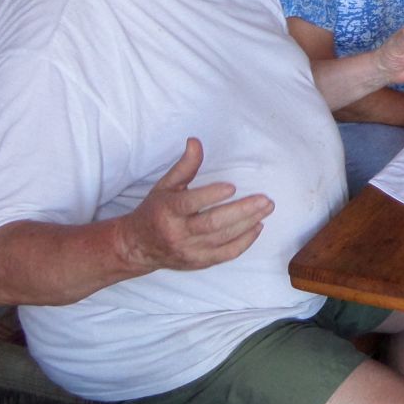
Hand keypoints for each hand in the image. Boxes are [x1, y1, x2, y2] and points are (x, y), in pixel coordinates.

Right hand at [117, 138, 273, 272]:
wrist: (138, 247)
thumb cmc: (155, 211)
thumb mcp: (165, 186)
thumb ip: (185, 166)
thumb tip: (195, 141)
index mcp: (167, 211)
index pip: (190, 204)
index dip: (211, 195)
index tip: (232, 187)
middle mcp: (177, 233)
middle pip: (212, 224)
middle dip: (242, 211)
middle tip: (265, 200)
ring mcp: (189, 251)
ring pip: (222, 239)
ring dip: (248, 224)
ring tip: (266, 209)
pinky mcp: (198, 262)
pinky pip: (225, 255)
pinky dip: (244, 242)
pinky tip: (257, 227)